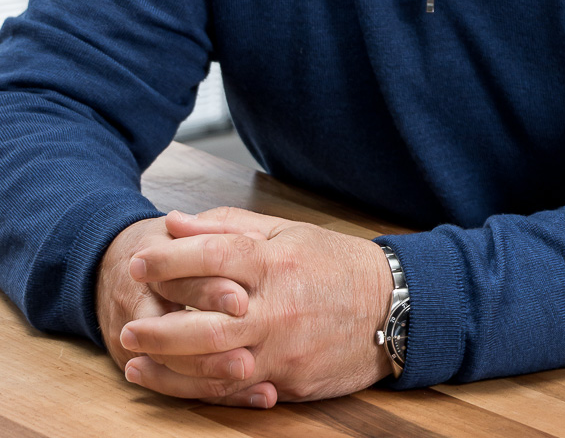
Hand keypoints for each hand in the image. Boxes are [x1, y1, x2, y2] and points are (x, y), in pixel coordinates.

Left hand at [118, 206, 393, 403]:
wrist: (389, 307)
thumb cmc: (331, 263)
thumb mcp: (284, 231)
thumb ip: (228, 226)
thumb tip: (176, 222)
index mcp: (275, 261)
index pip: (214, 257)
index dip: (171, 260)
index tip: (140, 262)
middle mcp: (278, 306)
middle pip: (209, 321)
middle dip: (162, 327)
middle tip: (127, 327)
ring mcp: (283, 347)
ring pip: (218, 364)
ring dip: (171, 367)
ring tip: (135, 362)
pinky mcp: (289, 380)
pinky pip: (238, 390)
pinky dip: (201, 390)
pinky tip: (174, 384)